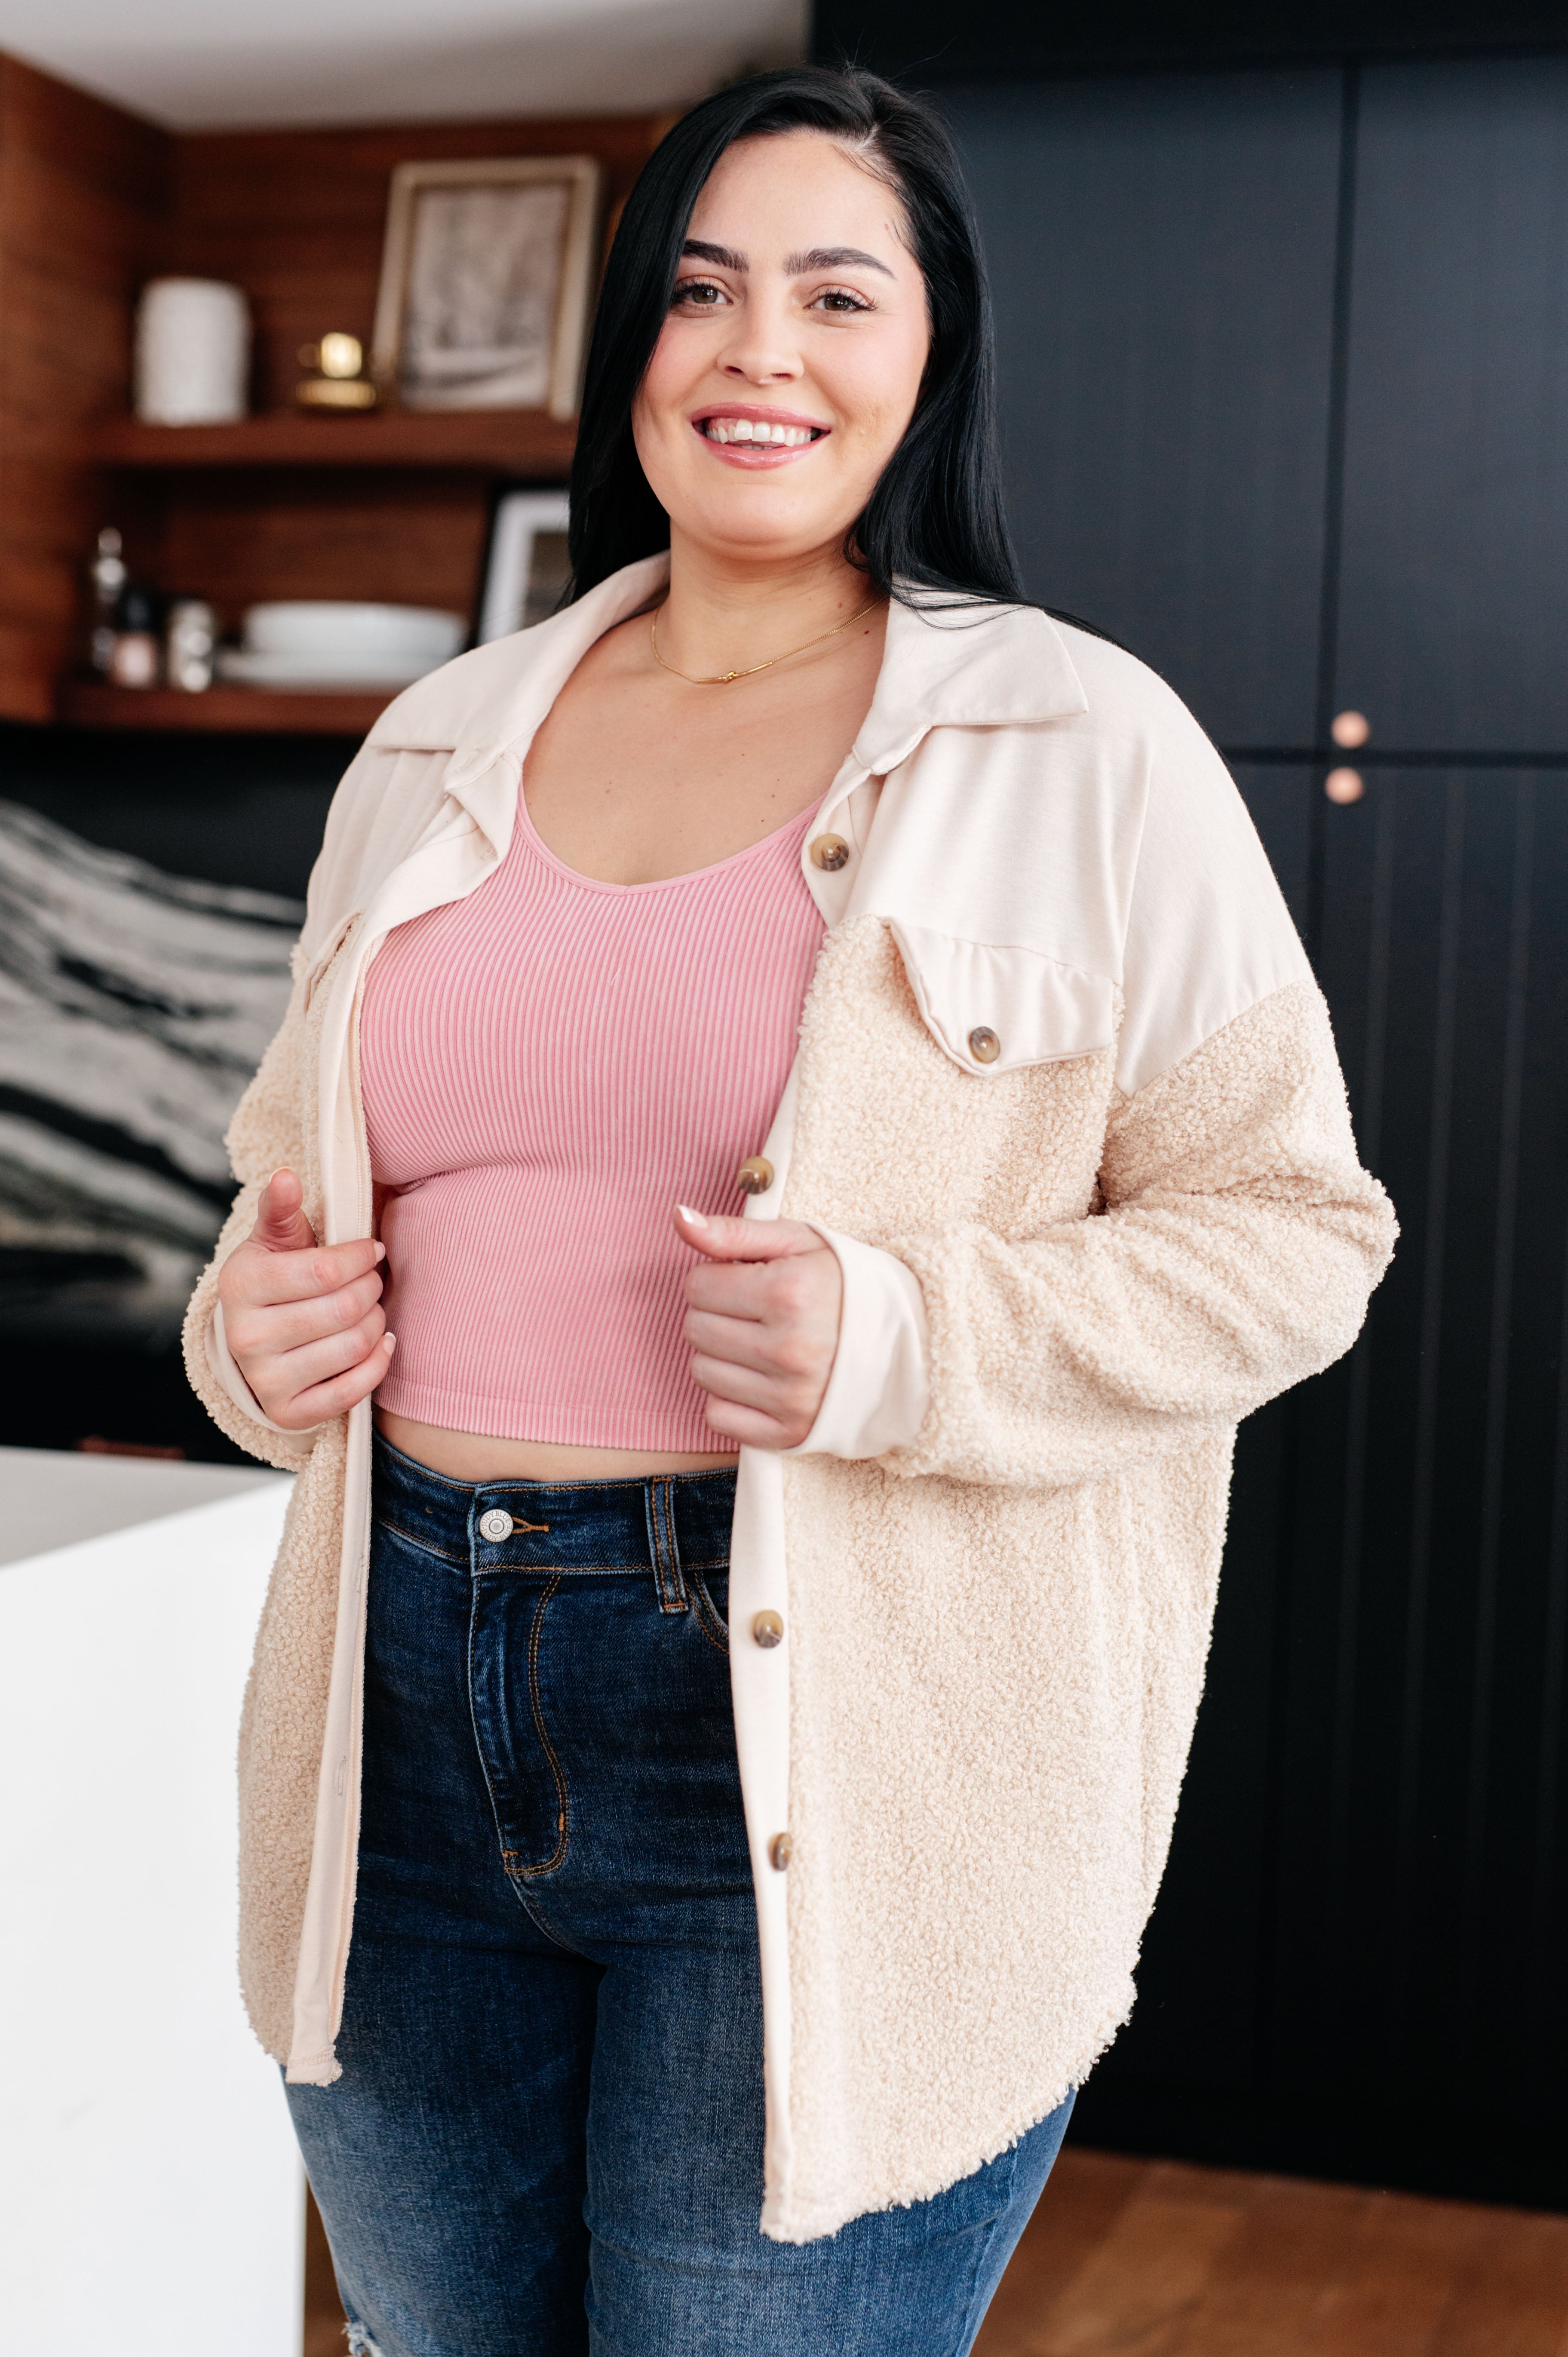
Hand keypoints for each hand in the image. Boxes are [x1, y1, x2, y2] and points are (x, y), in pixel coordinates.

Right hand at [216, 1167, 393, 1430]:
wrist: (254, 1342)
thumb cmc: (275, 1281)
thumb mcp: (273, 1241)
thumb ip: (281, 1209)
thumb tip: (286, 1176)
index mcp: (241, 1286)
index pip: (324, 1270)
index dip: (361, 1257)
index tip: (373, 1250)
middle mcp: (246, 1337)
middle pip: (343, 1308)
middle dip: (371, 1288)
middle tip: (373, 1281)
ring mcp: (265, 1380)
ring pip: (351, 1346)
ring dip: (376, 1322)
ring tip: (371, 1309)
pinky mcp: (289, 1412)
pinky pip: (352, 1391)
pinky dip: (378, 1364)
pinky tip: (381, 1343)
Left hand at [675, 1204, 841, 1450]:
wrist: (905, 1344)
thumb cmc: (845, 1287)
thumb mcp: (798, 1243)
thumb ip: (734, 1232)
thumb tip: (679, 1218)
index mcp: (789, 1294)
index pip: (697, 1286)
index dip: (717, 1277)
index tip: (748, 1280)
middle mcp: (788, 1349)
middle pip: (695, 1329)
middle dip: (716, 1313)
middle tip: (755, 1311)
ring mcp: (789, 1396)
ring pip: (702, 1372)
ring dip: (721, 1354)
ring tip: (761, 1342)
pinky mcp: (788, 1432)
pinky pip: (718, 1415)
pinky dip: (730, 1397)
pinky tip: (761, 1378)